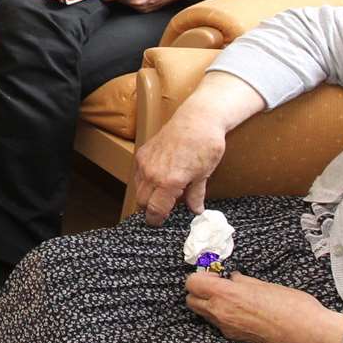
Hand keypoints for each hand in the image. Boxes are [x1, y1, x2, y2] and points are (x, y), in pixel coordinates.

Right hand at [130, 106, 228, 225]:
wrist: (197, 119)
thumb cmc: (205, 145)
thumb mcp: (204, 174)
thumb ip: (196, 195)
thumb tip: (196, 211)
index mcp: (169, 182)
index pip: (155, 210)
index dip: (156, 220)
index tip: (160, 223)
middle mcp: (152, 173)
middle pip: (142, 202)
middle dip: (150, 209)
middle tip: (163, 209)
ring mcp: (145, 162)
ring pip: (138, 188)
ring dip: (147, 195)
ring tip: (163, 193)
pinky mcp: (142, 153)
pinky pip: (137, 174)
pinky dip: (144, 181)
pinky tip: (158, 179)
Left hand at [186, 272, 342, 342]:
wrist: (309, 335)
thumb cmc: (292, 305)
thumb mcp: (264, 285)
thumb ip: (242, 281)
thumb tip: (232, 278)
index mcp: (226, 295)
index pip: (192, 283)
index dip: (201, 277)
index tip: (216, 275)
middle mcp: (221, 313)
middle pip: (191, 301)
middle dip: (200, 292)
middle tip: (219, 287)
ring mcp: (227, 330)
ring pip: (204, 315)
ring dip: (210, 305)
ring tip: (233, 300)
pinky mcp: (236, 340)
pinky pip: (219, 326)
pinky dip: (223, 318)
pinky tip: (243, 314)